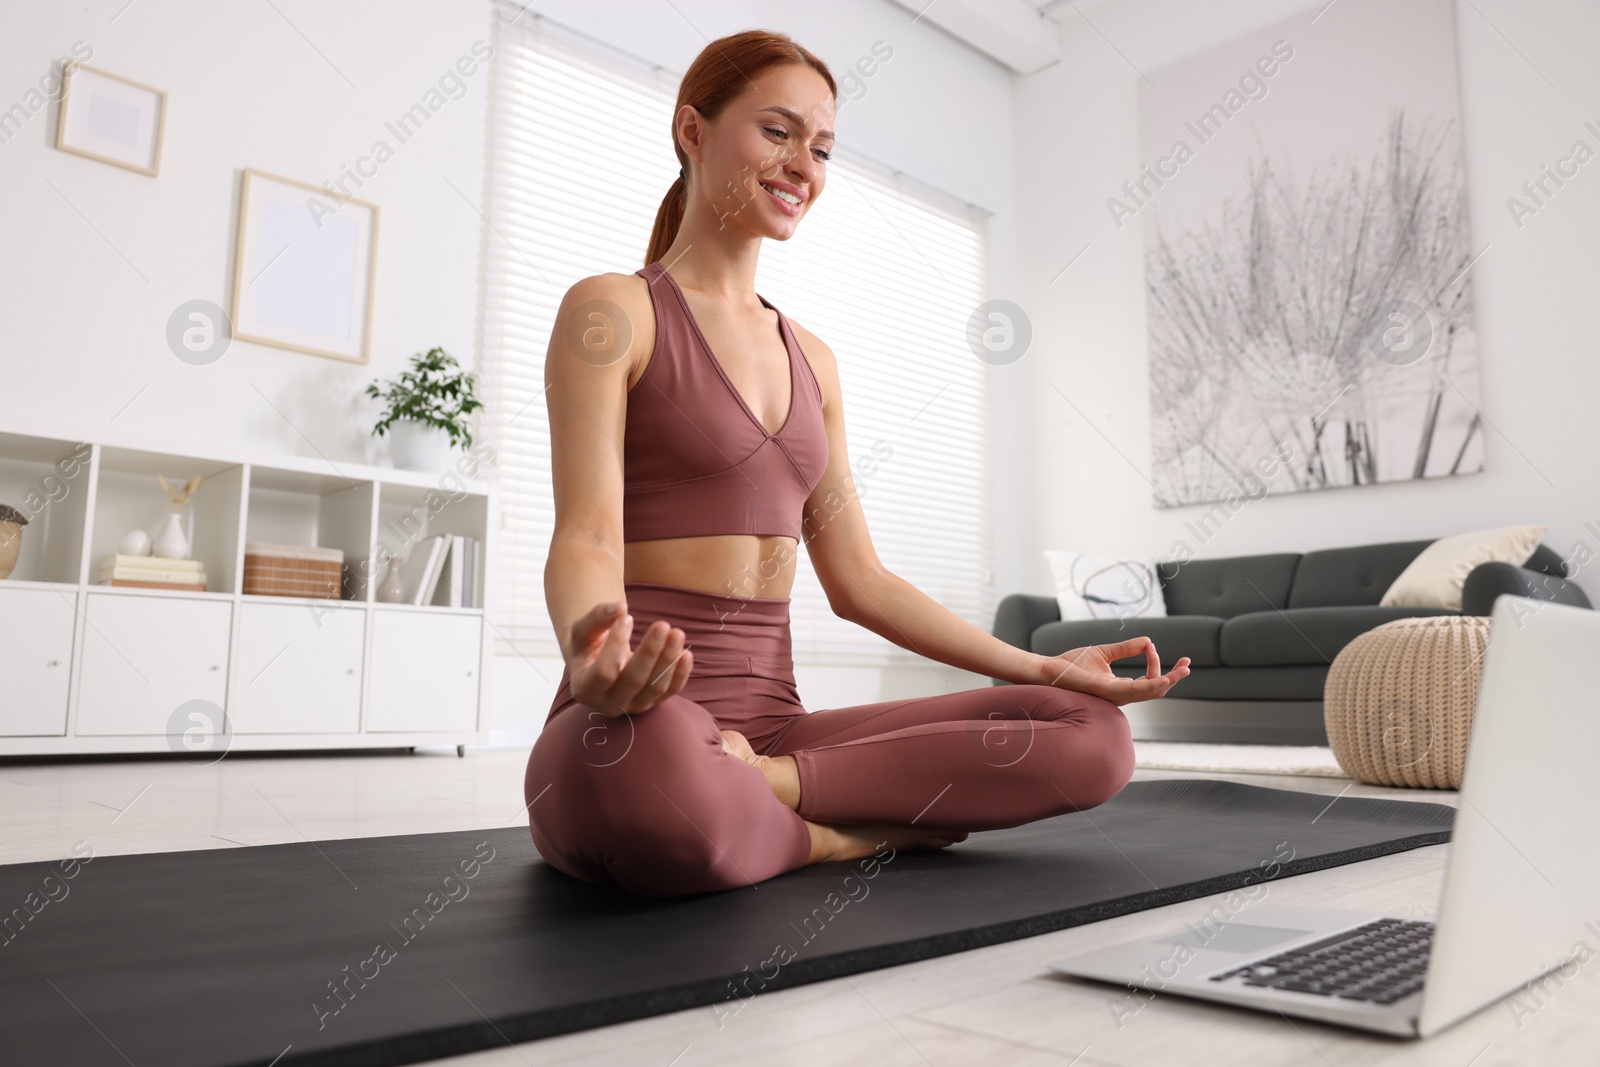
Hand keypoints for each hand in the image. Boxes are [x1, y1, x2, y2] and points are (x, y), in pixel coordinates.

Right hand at [566, 598, 693, 717]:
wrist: (598, 666)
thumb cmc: (589, 647)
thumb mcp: (584, 631)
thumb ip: (597, 617)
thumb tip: (621, 607)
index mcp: (585, 689)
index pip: (604, 672)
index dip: (616, 645)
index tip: (627, 617)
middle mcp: (608, 704)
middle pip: (633, 681)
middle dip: (650, 652)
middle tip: (663, 624)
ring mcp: (632, 706)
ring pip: (655, 688)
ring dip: (669, 660)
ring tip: (677, 633)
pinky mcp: (652, 703)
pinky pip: (670, 692)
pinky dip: (680, 674)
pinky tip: (686, 654)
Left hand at [1037, 637, 1190, 703]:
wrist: (1050, 671)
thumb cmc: (1073, 665)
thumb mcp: (1105, 653)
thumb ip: (1126, 649)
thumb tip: (1148, 641)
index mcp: (1121, 688)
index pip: (1149, 680)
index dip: (1155, 664)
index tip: (1150, 645)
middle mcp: (1121, 695)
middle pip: (1156, 691)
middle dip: (1174, 678)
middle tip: (1187, 664)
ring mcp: (1114, 695)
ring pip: (1149, 693)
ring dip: (1168, 681)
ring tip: (1182, 670)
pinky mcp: (1106, 691)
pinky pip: (1134, 690)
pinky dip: (1150, 685)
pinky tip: (1162, 678)